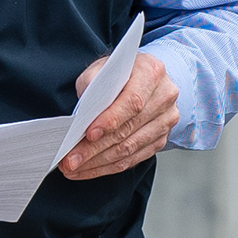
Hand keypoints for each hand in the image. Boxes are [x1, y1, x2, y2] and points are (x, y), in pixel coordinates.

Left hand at [62, 52, 176, 179]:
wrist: (141, 79)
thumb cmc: (118, 74)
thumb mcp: (101, 69)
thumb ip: (93, 86)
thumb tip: (82, 116)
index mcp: (152, 72)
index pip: (133, 101)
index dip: (111, 120)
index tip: (89, 134)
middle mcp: (165, 96)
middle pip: (129, 128)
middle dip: (96, 148)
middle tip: (71, 159)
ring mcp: (166, 120)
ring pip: (131, 148)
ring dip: (99, 162)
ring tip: (74, 167)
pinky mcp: (161, 138)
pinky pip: (134, 158)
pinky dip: (109, 166)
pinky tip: (90, 169)